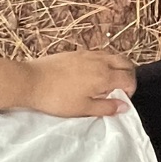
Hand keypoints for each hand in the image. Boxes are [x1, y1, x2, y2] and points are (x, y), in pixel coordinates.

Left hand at [20, 49, 136, 116]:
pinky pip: (99, 54)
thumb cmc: (56, 98)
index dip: (130, 90)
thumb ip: (106, 107)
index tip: (120, 99)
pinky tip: (91, 74)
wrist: (30, 81)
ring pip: (112, 56)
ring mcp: (88, 54)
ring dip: (117, 67)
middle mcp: (100, 61)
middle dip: (128, 75)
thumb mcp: (82, 109)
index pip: (129, 78)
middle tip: (120, 89)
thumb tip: (123, 106)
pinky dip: (104, 62)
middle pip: (125, 62)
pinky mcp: (76, 53)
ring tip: (106, 82)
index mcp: (104, 76)